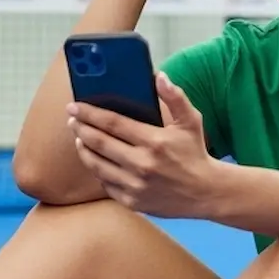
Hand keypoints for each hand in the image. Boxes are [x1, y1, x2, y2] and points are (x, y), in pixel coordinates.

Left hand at [67, 72, 216, 218]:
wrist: (206, 192)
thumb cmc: (195, 152)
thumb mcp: (191, 121)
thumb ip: (175, 97)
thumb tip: (160, 77)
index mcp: (154, 142)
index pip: (112, 123)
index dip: (90, 113)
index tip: (75, 106)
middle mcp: (142, 164)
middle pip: (99, 143)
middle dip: (81, 129)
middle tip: (72, 120)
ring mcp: (135, 185)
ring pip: (97, 165)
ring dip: (84, 149)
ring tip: (80, 138)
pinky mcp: (132, 201)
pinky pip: (106, 184)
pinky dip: (97, 170)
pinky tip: (96, 160)